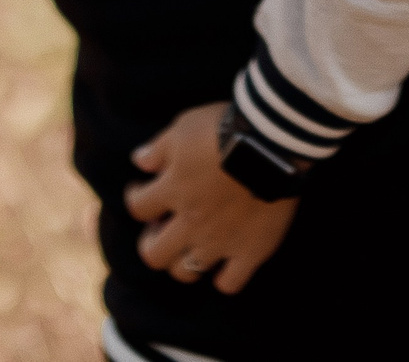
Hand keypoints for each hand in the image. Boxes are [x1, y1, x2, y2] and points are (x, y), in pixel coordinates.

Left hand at [125, 103, 299, 293]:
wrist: (273, 142)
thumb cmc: (225, 128)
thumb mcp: (184, 126)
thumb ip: (158, 148)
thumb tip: (138, 161)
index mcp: (172, 190)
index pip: (137, 207)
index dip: (135, 198)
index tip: (143, 189)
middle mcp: (190, 222)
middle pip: (154, 254)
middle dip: (151, 242)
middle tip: (163, 227)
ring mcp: (220, 241)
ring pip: (186, 272)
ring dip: (182, 261)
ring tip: (192, 245)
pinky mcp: (250, 250)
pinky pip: (230, 282)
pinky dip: (225, 277)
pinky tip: (226, 263)